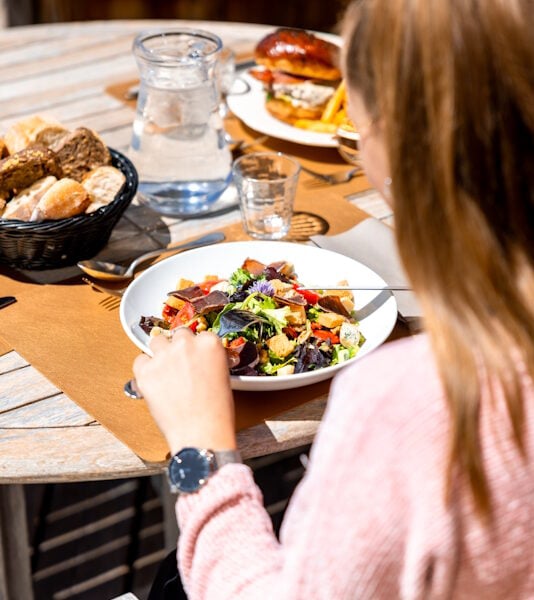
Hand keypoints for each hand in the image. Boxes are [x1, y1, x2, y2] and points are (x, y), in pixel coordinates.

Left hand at [133, 328, 236, 455]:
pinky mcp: (145, 371)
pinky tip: (153, 381)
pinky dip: (144, 369)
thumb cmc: (216, 412)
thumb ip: (208, 360)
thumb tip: (195, 361)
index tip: (194, 358)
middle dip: (178, 347)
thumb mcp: (222, 377)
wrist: (201, 433)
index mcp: (209, 343)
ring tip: (164, 371)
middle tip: (179, 365)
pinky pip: (140, 361)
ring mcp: (164, 356)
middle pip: (178, 334)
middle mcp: (186, 344)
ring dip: (160, 353)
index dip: (196, 348)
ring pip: (156, 341)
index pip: (199, 335)